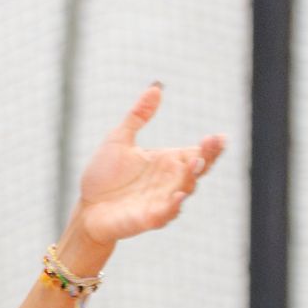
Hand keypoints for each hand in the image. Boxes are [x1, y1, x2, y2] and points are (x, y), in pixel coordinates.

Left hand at [69, 87, 225, 258]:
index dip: (211, 147)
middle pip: (197, 170)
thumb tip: (156, 87)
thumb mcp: (119, 139)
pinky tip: (178, 196)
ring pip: (184, 190)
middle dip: (207, 157)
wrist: (87, 208)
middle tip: (212, 143)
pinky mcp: (148, 219)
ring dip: (191, 177)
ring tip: (196, 162)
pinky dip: (172, 207)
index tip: (220, 137)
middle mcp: (170, 182)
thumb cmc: (104, 175)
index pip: (197, 153)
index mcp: (168, 162)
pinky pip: (165, 214)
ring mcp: (162, 201)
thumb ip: (138, 116)